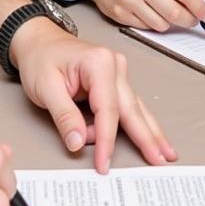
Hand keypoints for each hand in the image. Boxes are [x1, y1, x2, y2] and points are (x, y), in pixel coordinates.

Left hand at [11, 18, 177, 173]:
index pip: (107, 109)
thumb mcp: (45, 87)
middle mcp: (114, 66)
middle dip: (147, 138)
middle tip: (160, 161)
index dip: (107, 140)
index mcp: (99, 63)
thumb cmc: (41, 59)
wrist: (38, 41)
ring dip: (150, 132)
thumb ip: (64, 116)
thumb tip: (78, 143)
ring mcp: (118, 73)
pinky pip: (127, 107)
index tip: (104, 163)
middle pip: (132, 109)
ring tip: (166, 153)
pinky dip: (138, 124)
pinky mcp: (115, 82)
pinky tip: (153, 138)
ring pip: (135, 108)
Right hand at [59, 0, 204, 31]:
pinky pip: (146, 27)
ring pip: (161, 24)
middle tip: (194, 19)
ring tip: (168, 13)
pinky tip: (152, 14)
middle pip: (174, 12)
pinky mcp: (118, 14)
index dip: (199, 6)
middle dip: (189, 19)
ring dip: (171, 23)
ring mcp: (127, 0)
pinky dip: (154, 24)